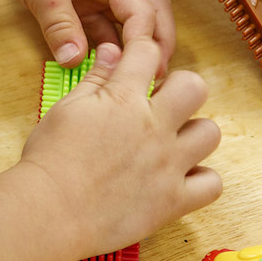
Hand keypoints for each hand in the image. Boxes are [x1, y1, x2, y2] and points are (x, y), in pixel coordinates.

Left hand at [0, 0, 175, 69]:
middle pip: (147, 16)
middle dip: (155, 44)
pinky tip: (96, 68)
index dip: (146, 44)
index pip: (143, 13)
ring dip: (126, 50)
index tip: (142, 73)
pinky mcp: (74, 4)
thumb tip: (75, 60)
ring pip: (121, 25)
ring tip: (126, 79)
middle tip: (153, 77)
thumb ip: (61, 27)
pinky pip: (95, 29)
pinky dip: (99, 48)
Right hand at [22, 39, 220, 254]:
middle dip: (180, 89)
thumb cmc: (49, 161)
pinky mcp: (173, 201)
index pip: (147, 53)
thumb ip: (95, 79)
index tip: (138, 58)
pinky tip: (178, 179)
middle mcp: (154, 127)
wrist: (49, 212)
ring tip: (171, 144)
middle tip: (161, 105)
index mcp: (123, 99)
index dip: (142, 48)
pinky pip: (211, 184)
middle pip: (195, 87)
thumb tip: (112, 52)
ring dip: (193, 134)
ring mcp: (168, 164)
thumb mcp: (66, 109)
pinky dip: (200, 180)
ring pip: (210, 133)